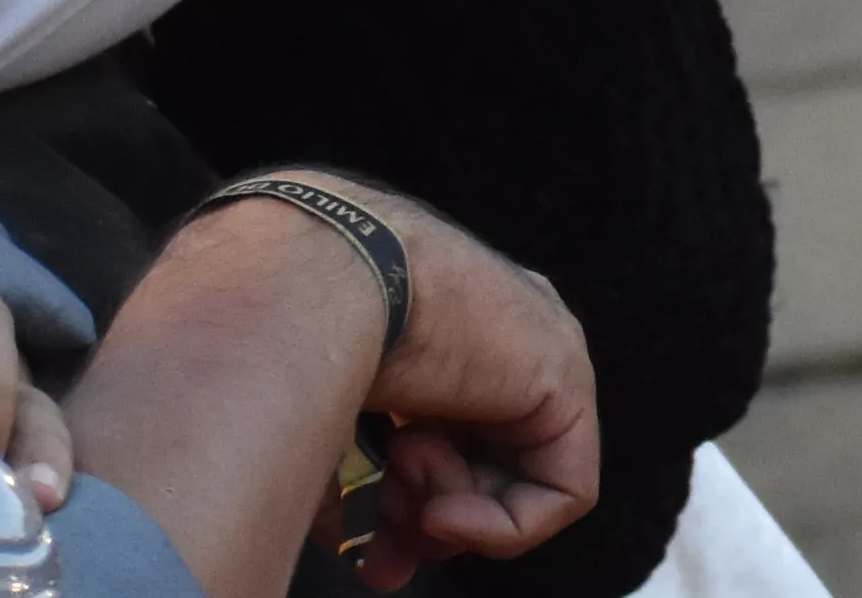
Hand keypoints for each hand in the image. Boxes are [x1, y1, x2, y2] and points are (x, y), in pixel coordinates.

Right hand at [335, 183, 597, 586]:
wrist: (317, 293)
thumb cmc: (295, 347)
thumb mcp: (331, 437)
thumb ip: (366, 497)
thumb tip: (386, 570)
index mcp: (443, 337)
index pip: (451, 446)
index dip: (411, 509)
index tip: (367, 540)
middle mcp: (498, 342)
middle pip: (483, 470)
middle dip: (427, 515)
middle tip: (383, 511)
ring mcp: (538, 354)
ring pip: (514, 484)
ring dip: (445, 508)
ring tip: (399, 469)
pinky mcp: (566, 380)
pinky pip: (564, 493)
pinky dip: (501, 527)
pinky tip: (442, 509)